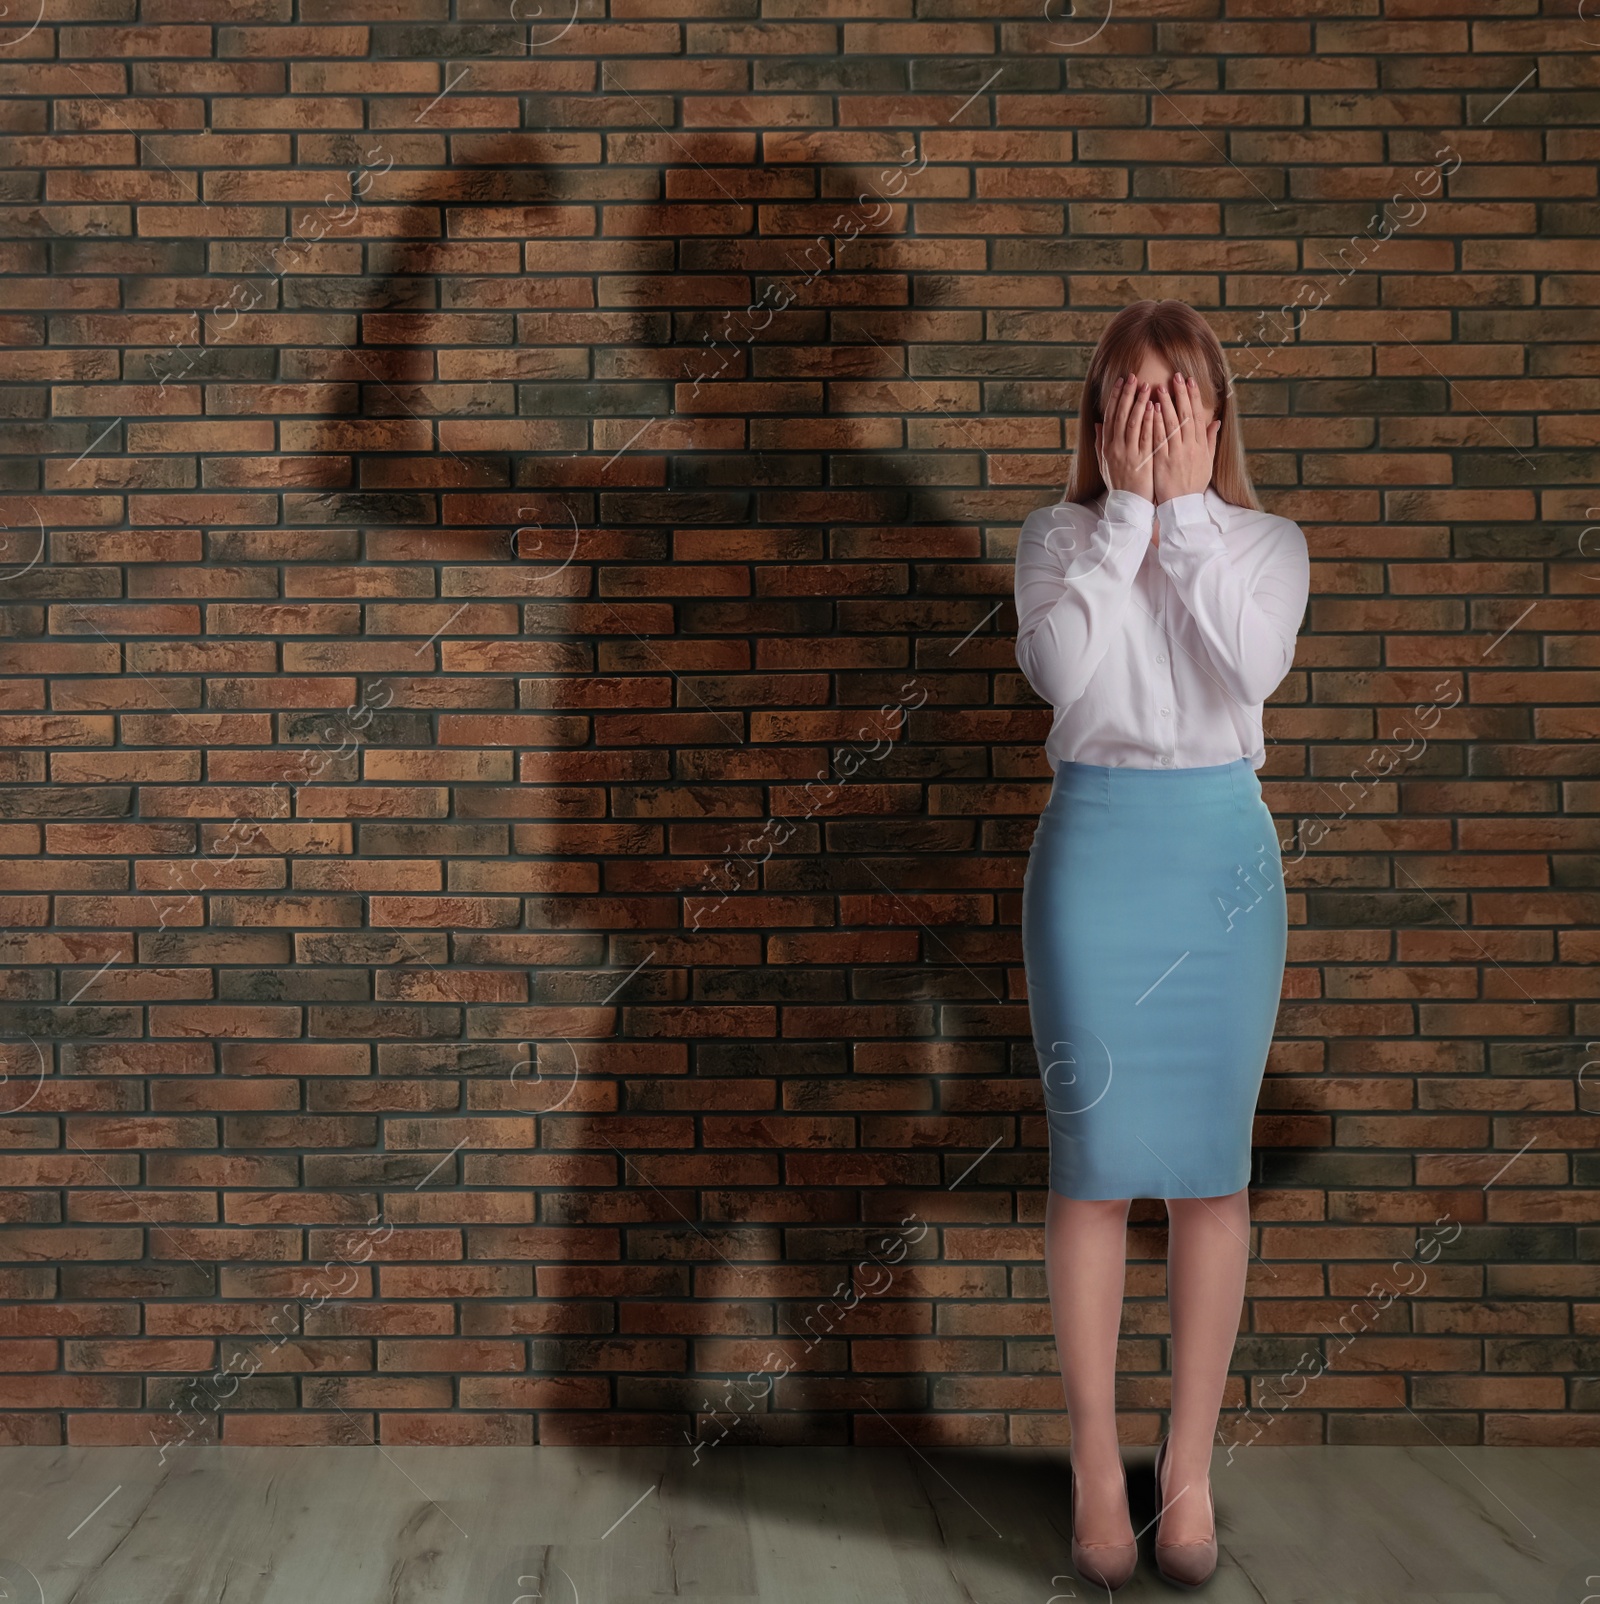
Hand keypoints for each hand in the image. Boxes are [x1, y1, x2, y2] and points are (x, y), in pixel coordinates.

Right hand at [1094, 374, 1153, 503]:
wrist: (1128, 505)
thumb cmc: (1119, 484)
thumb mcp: (1105, 464)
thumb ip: (1100, 443)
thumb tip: (1098, 424)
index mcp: (1107, 446)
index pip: (1110, 416)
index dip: (1115, 397)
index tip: (1120, 381)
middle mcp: (1115, 448)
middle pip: (1120, 415)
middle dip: (1126, 394)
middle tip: (1132, 376)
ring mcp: (1128, 453)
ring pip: (1132, 422)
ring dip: (1138, 402)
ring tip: (1145, 385)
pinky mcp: (1142, 460)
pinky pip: (1145, 436)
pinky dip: (1148, 420)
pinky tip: (1153, 407)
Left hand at [1151, 372, 1220, 503]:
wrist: (1183, 506)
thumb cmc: (1193, 485)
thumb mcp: (1207, 463)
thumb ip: (1210, 441)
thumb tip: (1216, 422)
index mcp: (1200, 446)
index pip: (1198, 416)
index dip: (1194, 397)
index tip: (1190, 381)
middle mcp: (1190, 447)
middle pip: (1186, 416)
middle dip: (1180, 395)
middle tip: (1175, 376)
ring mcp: (1176, 454)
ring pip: (1172, 425)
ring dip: (1166, 405)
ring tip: (1159, 387)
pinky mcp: (1163, 462)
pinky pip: (1159, 440)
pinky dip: (1155, 424)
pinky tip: (1150, 411)